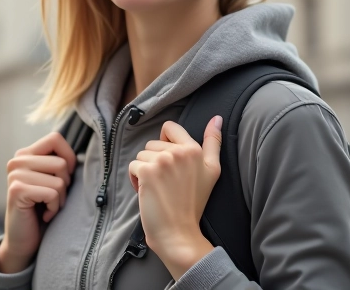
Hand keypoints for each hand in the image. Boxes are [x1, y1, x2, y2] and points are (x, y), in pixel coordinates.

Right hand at [0, 132, 75, 273]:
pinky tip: (43, 215)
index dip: (69, 158)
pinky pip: (52, 193)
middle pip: (61, 163)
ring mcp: (15, 175)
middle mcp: (17, 161)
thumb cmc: (42, 209)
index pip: (56, 139)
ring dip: (59, 199)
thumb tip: (87, 153)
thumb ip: (59, 163)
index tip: (63, 178)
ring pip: (59, 180)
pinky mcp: (17, 190)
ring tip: (46, 207)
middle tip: (51, 199)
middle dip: (64, 185)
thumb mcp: (52, 180)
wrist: (24, 241)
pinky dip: (54, 208)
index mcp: (25, 154)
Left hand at [128, 116, 222, 279]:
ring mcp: (163, 161)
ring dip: (145, 170)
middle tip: (166, 182)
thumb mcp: (212, 171)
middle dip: (155, 160)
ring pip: (141, 155)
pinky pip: (133, 166)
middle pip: (153, 144)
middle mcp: (179, 152)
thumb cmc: (193, 203)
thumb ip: (213, 142)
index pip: (170, 128)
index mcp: (194, 149)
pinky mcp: (147, 171)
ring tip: (158, 187)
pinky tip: (147, 192)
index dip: (165, 144)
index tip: (171, 164)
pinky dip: (135, 179)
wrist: (179, 232)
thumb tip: (216, 118)